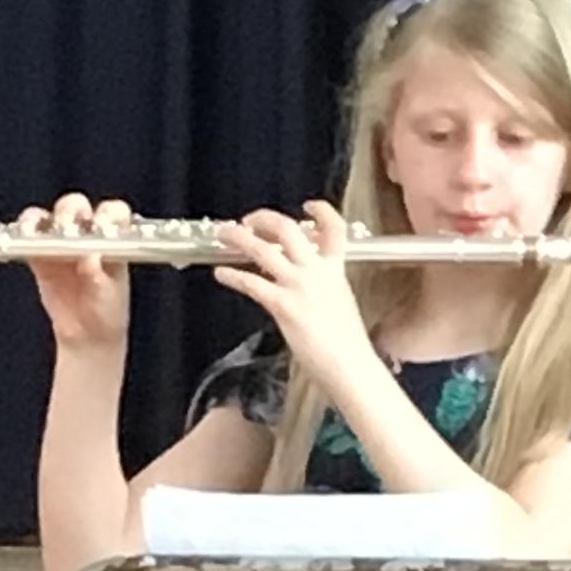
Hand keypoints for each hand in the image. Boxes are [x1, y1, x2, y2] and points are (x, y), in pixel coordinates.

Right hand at [17, 193, 131, 349]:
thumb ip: (98, 276)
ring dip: (43, 220)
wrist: (87, 334)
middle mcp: (87, 235)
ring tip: (39, 232)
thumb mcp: (108, 294)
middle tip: (65, 227)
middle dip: (70, 212)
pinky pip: (29, 236)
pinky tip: (23, 238)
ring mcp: (62, 242)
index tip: (100, 225)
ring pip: (50, 217)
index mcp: (113, 239)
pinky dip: (25, 233)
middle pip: (77, 207)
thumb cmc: (107, 311)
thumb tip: (89, 257)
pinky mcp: (41, 255)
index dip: (106, 214)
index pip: (113, 212)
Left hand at [211, 199, 375, 397]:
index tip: (308, 205)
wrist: (350, 365)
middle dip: (263, 218)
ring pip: (262, 248)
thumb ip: (325, 286)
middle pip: (288, 229)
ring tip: (223, 234)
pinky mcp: (282, 305)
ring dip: (238, 237)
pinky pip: (250, 282)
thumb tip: (308, 283)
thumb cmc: (348, 344)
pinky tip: (221, 273)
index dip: (322, 212)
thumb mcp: (341, 303)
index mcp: (336, 270)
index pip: (335, 230)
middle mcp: (316, 272)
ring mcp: (298, 286)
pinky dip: (231, 275)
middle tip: (248, 220)